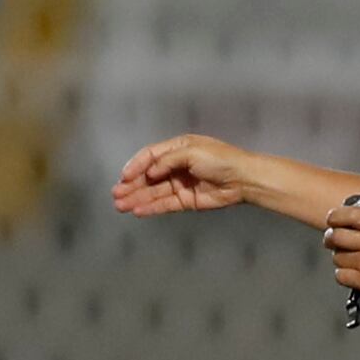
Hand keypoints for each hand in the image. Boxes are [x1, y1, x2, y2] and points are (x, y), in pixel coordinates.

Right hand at [113, 135, 254, 216]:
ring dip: (137, 198)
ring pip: (154, 192)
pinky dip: (151, 208)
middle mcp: (177, 165)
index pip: (150, 156)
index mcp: (178, 148)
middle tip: (116, 195)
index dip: (136, 166)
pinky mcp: (187, 200)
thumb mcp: (191, 152)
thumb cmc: (221, 160)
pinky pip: (164, 204)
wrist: (243, 179)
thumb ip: (167, 161)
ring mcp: (181, 184)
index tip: (123, 177)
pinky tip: (137, 211)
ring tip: (120, 205)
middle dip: (132, 185)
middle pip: (149, 176)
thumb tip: (149, 173)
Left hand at [323, 205, 359, 307]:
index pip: (352, 214)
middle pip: (337, 236)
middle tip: (331, 240)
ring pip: (338, 257)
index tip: (332, 219)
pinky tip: (352, 274)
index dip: (336, 216)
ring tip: (350, 261)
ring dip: (340, 259)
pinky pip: (341, 275)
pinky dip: (343, 275)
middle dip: (330, 238)